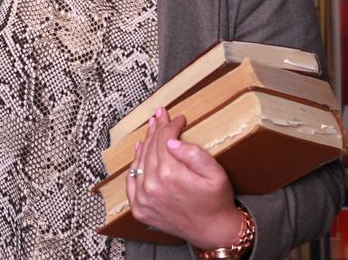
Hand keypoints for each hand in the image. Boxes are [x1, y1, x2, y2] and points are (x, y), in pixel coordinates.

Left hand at [125, 106, 243, 249]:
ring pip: (139, 161)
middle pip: (150, 148)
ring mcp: (142, 198)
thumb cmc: (216, 201)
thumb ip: (194, 154)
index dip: (170, 125)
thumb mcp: (215, 174)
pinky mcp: (139, 208)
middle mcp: (151, 186)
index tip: (178, 118)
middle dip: (157, 129)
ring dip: (145, 143)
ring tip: (151, 128)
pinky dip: (135, 164)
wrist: (213, 231)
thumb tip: (171, 141)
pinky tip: (140, 151)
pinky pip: (132, 179)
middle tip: (160, 115)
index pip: (164, 140)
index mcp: (169, 174)